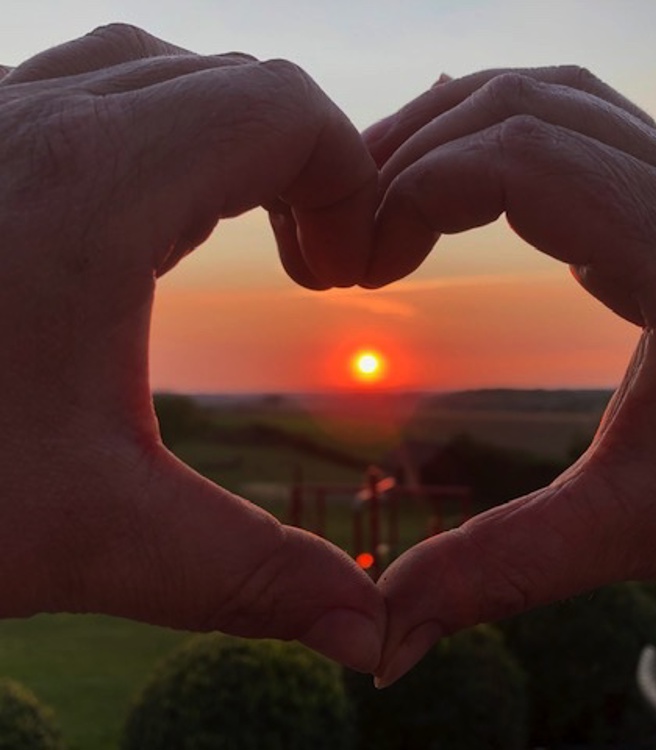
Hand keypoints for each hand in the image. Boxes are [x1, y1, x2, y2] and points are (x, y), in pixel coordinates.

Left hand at [0, 24, 383, 671]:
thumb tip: (365, 635)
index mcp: (88, 188)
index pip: (282, 108)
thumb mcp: (91, 536)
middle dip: (302, 167)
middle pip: (233, 83)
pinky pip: (86, 96)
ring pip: (156, 76)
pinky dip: (155, 143)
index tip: (340, 276)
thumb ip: (250, 577)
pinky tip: (141, 233)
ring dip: (228, 145)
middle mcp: (27, 119)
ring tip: (237, 240)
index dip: (347, 180)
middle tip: (310, 266)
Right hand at [364, 67, 655, 684]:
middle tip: (354, 231)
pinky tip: (464, 197)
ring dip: (455, 133)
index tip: (362, 267)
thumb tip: (387, 640)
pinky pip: (578, 128)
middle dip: (414, 152)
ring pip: (552, 99)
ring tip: (389, 202)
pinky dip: (500, 145)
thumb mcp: (638, 525)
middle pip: (521, 104)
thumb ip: (502, 571)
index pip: (517, 155)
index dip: (413, 190)